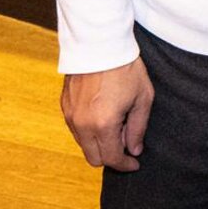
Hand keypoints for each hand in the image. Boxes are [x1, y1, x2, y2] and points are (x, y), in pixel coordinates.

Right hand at [61, 57, 154, 171]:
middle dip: (111, 156)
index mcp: (103, 124)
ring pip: (83, 144)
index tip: (135, 163)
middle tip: (127, 144)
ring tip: (117, 125)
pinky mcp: (64, 106)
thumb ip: (138, 128)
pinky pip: (76, 129)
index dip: (125, 165)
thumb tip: (134, 150)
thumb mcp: (142, 97)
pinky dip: (89, 130)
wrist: (101, 43)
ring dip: (99, 143)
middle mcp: (82, 125)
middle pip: (94, 158)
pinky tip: (103, 116)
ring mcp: (70, 116)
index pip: (111, 158)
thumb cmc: (126, 68)